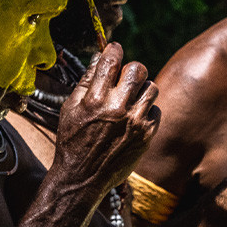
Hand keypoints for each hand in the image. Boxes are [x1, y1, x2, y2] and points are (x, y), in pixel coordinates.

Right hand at [53, 42, 159, 196]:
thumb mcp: (70, 108)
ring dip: (141, 88)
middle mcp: (118, 108)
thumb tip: (99, 58)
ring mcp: (135, 122)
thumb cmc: (72, 140)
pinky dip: (147, 109)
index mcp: (95, 98)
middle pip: (137, 69)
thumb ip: (85, 81)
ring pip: (151, 87)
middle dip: (130, 69)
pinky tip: (134, 116)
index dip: (113, 49)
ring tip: (131, 97)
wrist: (83, 176)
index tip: (114, 49)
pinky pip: (156, 109)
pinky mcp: (146, 135)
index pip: (111, 60)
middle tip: (124, 76)